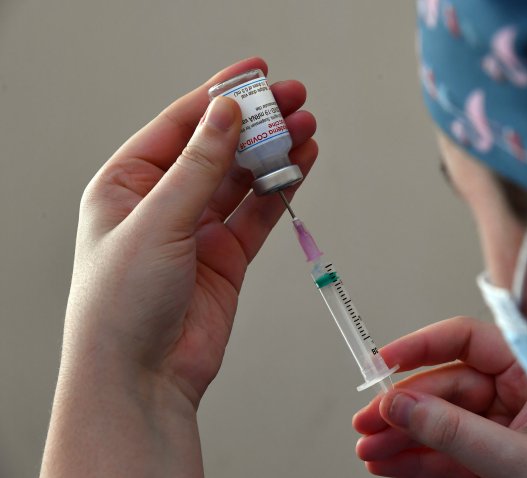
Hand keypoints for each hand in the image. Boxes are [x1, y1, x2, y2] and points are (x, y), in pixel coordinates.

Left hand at [42, 58, 317, 476]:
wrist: (143, 378)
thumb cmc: (121, 307)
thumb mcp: (156, 221)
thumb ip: (198, 166)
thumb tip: (225, 113)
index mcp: (126, 184)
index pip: (179, 125)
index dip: (219, 96)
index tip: (255, 75)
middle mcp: (161, 203)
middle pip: (217, 147)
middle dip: (256, 122)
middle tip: (293, 98)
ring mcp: (196, 230)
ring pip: (242, 178)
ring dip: (273, 152)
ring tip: (306, 127)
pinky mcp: (226, 257)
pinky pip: (258, 212)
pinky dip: (280, 188)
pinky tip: (300, 165)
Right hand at [353, 317, 526, 477]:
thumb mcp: (516, 458)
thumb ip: (456, 433)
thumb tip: (402, 405)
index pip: (468, 341)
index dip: (421, 346)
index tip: (382, 362)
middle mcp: (516, 394)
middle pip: (445, 386)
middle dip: (404, 406)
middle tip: (367, 421)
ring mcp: (504, 428)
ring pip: (442, 421)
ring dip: (403, 436)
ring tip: (370, 450)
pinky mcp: (495, 460)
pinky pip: (449, 452)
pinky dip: (419, 460)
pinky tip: (390, 464)